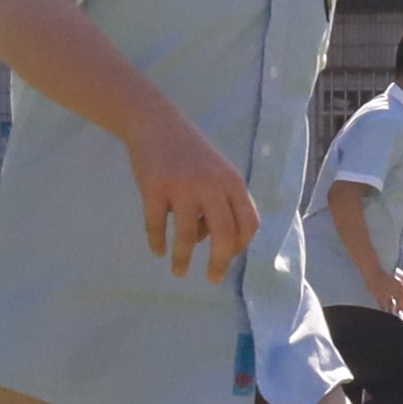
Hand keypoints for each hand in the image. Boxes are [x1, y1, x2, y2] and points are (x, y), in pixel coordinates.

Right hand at [127, 123, 257, 280]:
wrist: (156, 124)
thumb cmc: (191, 154)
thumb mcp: (217, 174)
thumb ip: (221, 203)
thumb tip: (209, 242)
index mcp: (232, 182)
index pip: (249, 223)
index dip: (242, 245)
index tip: (229, 256)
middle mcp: (211, 185)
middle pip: (224, 234)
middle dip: (220, 262)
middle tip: (212, 279)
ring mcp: (181, 186)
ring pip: (186, 235)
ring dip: (183, 259)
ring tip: (178, 272)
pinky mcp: (154, 187)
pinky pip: (156, 225)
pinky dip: (157, 242)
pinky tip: (158, 252)